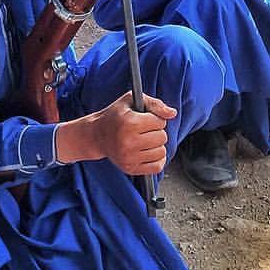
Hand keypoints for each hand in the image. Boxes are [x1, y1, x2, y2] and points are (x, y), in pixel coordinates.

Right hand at [57, 92, 174, 174]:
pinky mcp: (130, 169)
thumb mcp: (132, 101)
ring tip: (144, 140)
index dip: (155, 118)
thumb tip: (172, 113)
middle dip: (156, 131)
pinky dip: (157, 159)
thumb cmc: (116, 116)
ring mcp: (129, 157)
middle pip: (162, 137)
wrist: (96, 135)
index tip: (145, 118)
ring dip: (156, 145)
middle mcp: (128, 141)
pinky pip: (157, 167)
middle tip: (143, 130)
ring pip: (161, 152)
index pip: (160, 122)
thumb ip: (155, 104)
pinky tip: (148, 152)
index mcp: (129, 122)